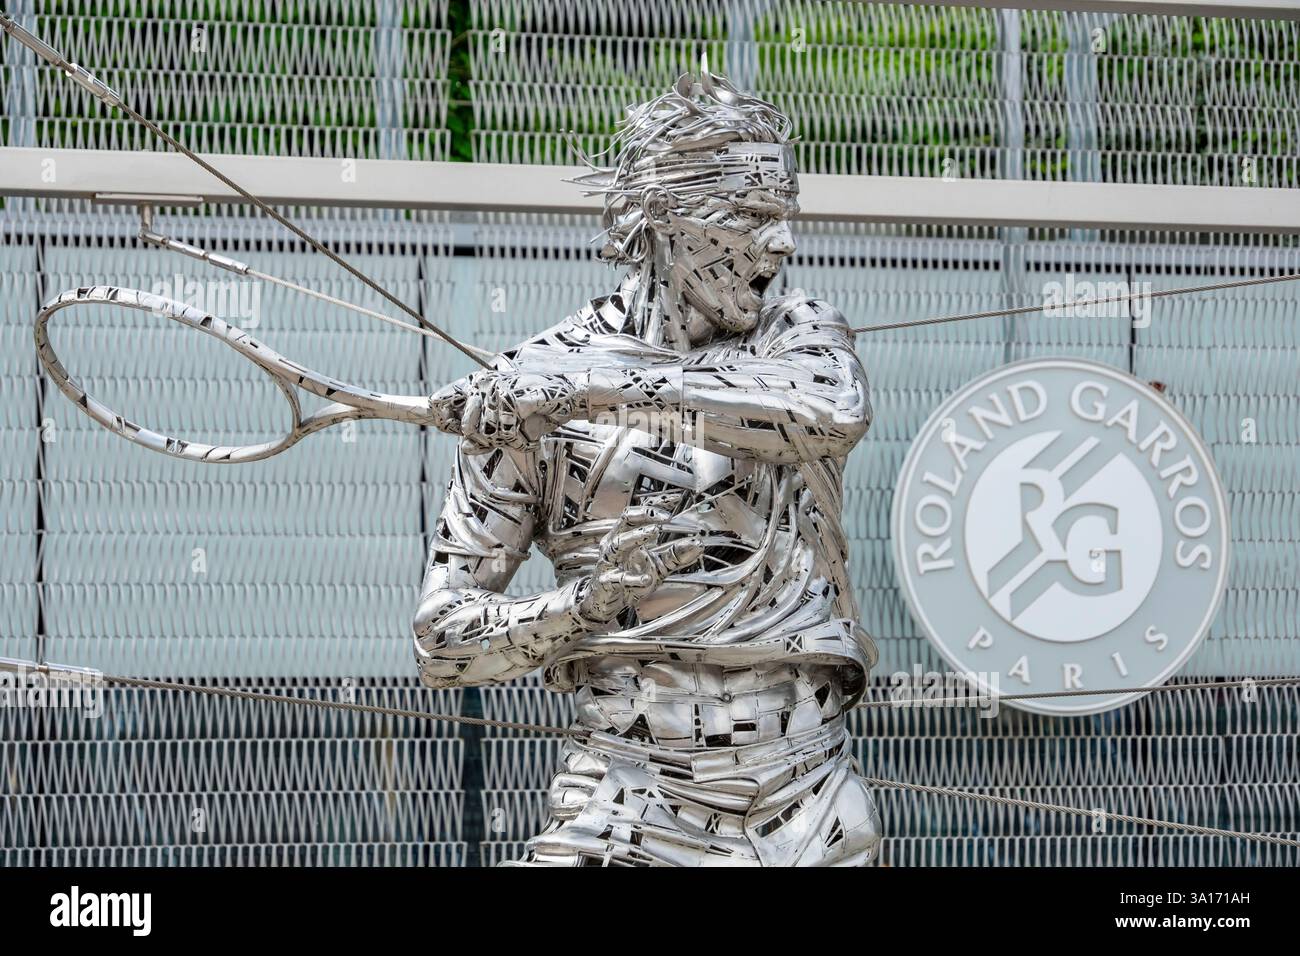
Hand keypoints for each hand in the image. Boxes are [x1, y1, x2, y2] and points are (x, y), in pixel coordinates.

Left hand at [429, 369, 580, 452]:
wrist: (571, 394)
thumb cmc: (539, 409)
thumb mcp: (508, 425)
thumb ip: (483, 434)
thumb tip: (464, 446)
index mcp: (478, 386)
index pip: (442, 399)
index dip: (439, 413)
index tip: (436, 415)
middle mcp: (483, 384)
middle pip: (464, 426)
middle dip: (484, 438)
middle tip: (506, 436)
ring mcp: (497, 389)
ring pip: (486, 433)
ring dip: (508, 440)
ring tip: (524, 431)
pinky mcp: (512, 397)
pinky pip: (506, 432)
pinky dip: (521, 440)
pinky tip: (531, 434)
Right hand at [576, 507, 704, 624]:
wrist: (604, 602)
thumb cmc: (629, 580)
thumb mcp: (657, 566)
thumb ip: (676, 555)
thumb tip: (697, 544)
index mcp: (627, 536)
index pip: (640, 513)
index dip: (656, 504)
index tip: (675, 499)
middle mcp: (616, 544)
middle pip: (626, 520)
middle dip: (645, 514)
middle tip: (666, 516)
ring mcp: (609, 562)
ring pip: (618, 543)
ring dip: (636, 536)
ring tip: (653, 531)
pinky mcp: (607, 582)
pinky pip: (618, 578)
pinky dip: (633, 578)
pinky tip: (646, 578)